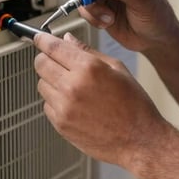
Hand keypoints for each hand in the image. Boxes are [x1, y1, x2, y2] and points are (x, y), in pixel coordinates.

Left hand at [33, 31, 165, 166]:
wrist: (139, 140)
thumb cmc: (134, 105)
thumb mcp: (117, 69)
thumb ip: (88, 51)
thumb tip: (68, 40)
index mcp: (89, 68)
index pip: (53, 47)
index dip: (43, 39)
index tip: (40, 38)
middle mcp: (73, 86)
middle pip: (40, 63)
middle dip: (46, 58)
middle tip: (56, 60)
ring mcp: (64, 107)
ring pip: (41, 84)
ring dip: (51, 80)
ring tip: (73, 86)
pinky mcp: (60, 124)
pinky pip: (47, 104)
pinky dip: (55, 100)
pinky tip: (75, 103)